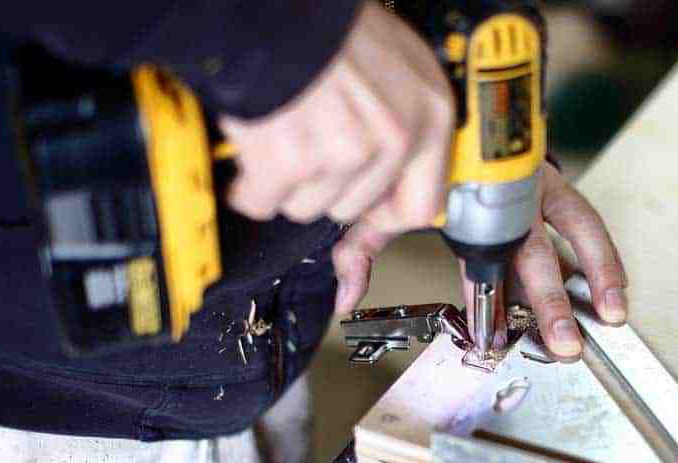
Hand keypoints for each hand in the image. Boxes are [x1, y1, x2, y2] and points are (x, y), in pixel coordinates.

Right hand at [221, 1, 453, 227]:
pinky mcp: (297, 161)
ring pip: (307, 206)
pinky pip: (263, 201)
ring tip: (283, 129)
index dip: (383, 221)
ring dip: (284, 179)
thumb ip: (398, 130)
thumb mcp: (394, 67)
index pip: (420, 207)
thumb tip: (381, 206)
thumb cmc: (328, 25)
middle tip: (307, 140)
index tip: (362, 226)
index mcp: (429, 115)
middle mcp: (396, 137)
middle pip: (352, 208)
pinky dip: (248, 182)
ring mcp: (347, 153)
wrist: (275, 6)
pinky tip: (254, 144)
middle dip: (322, 184)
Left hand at [333, 160, 627, 360]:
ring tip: (613, 312)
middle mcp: (510, 203)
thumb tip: (345, 297)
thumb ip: (362, 249)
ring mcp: (536, 189)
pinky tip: (615, 279)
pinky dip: (602, 250)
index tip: (494, 338)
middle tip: (564, 344)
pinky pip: (586, 217)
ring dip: (598, 275)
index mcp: (470, 214)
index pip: (483, 271)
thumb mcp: (384, 202)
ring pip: (577, 233)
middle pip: (535, 260)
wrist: (447, 98)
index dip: (489, 307)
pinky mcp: (552, 178)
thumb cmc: (420, 153)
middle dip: (551, 306)